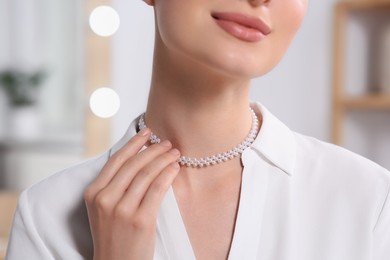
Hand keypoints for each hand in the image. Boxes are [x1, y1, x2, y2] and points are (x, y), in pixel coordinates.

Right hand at [84, 128, 180, 259]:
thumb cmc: (113, 235)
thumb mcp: (103, 209)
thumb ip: (114, 185)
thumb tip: (138, 158)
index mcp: (93, 193)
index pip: (116, 160)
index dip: (134, 143)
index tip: (147, 132)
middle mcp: (105, 199)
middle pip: (133, 164)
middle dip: (153, 149)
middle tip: (167, 143)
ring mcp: (122, 210)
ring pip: (146, 174)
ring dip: (163, 159)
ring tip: (174, 153)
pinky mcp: (140, 220)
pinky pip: (157, 188)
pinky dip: (168, 174)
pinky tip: (175, 168)